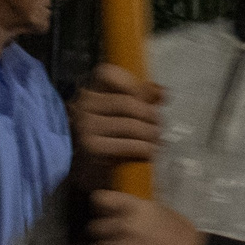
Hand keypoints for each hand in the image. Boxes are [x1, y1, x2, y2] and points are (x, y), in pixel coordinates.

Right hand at [69, 63, 165, 193]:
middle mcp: (83, 106)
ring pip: (131, 124)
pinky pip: (128, 145)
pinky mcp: (92, 148)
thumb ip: (141, 98)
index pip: (108, 74)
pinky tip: (148, 151)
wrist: (84, 170)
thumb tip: (162, 92)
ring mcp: (85, 127)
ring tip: (156, 140)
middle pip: (127, 102)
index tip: (151, 99)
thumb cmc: (105, 137)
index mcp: (89, 92)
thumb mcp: (119, 113)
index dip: (134, 84)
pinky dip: (144, 148)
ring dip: (150, 134)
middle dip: (151, 115)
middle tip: (159, 126)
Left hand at [87, 191, 205, 244]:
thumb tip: (125, 214)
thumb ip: (140, 213)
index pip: (102, 199)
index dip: (100, 205)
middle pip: (94, 227)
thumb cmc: (184, 237)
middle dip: (102, 234)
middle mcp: (124, 226)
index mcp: (136, 208)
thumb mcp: (163, 214)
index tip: (103, 211)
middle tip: (111, 239)